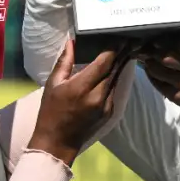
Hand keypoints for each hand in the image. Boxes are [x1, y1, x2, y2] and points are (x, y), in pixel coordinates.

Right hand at [29, 41, 125, 164]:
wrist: (58, 142)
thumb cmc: (51, 111)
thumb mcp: (53, 84)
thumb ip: (65, 62)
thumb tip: (71, 42)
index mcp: (81, 88)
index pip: (104, 63)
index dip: (114, 49)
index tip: (119, 38)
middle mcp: (97, 96)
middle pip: (114, 70)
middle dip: (122, 54)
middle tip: (128, 40)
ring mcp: (106, 105)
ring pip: (116, 79)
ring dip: (120, 65)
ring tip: (125, 50)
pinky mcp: (110, 112)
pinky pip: (114, 90)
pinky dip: (115, 79)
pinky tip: (116, 70)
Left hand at [140, 0, 179, 126]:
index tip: (166, 40)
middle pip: (168, 58)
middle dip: (154, 50)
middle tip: (144, 42)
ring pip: (158, 70)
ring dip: (149, 61)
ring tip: (143, 52)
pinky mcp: (179, 98)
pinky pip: (157, 83)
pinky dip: (151, 75)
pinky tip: (149, 66)